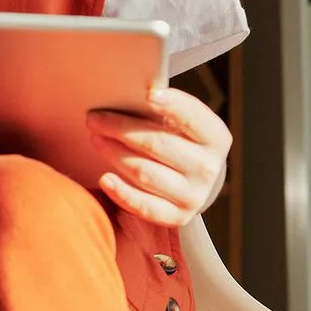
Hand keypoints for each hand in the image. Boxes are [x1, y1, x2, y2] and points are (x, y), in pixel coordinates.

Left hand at [86, 85, 230, 227]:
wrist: (191, 181)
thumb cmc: (178, 141)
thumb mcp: (180, 125)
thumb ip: (163, 112)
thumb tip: (129, 97)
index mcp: (216, 138)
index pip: (193, 118)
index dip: (172, 104)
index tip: (148, 94)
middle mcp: (209, 168)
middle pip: (159, 144)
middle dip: (122, 129)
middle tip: (94, 118)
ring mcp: (194, 195)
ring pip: (146, 173)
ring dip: (115, 154)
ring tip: (95, 139)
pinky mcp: (177, 216)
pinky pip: (144, 206)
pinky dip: (122, 193)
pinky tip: (105, 179)